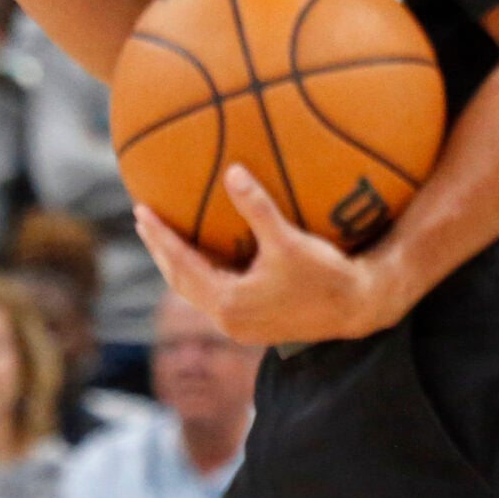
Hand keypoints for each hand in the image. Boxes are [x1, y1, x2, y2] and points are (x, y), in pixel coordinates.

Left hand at [133, 165, 397, 345]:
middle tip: (143, 219)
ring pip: (195, 290)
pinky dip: (201, 273)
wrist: (357, 309)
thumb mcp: (290, 240)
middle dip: (160, 249)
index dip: (160, 236)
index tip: (141, 208)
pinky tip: (206, 255)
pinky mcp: (252, 324)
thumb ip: (259, 208)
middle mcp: (227, 319)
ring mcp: (239, 325)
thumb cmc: (326, 275)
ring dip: (178, 263)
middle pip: (180, 280)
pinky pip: (213, 294)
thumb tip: (233, 172)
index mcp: (229, 301)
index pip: (182, 264)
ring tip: (166, 237)